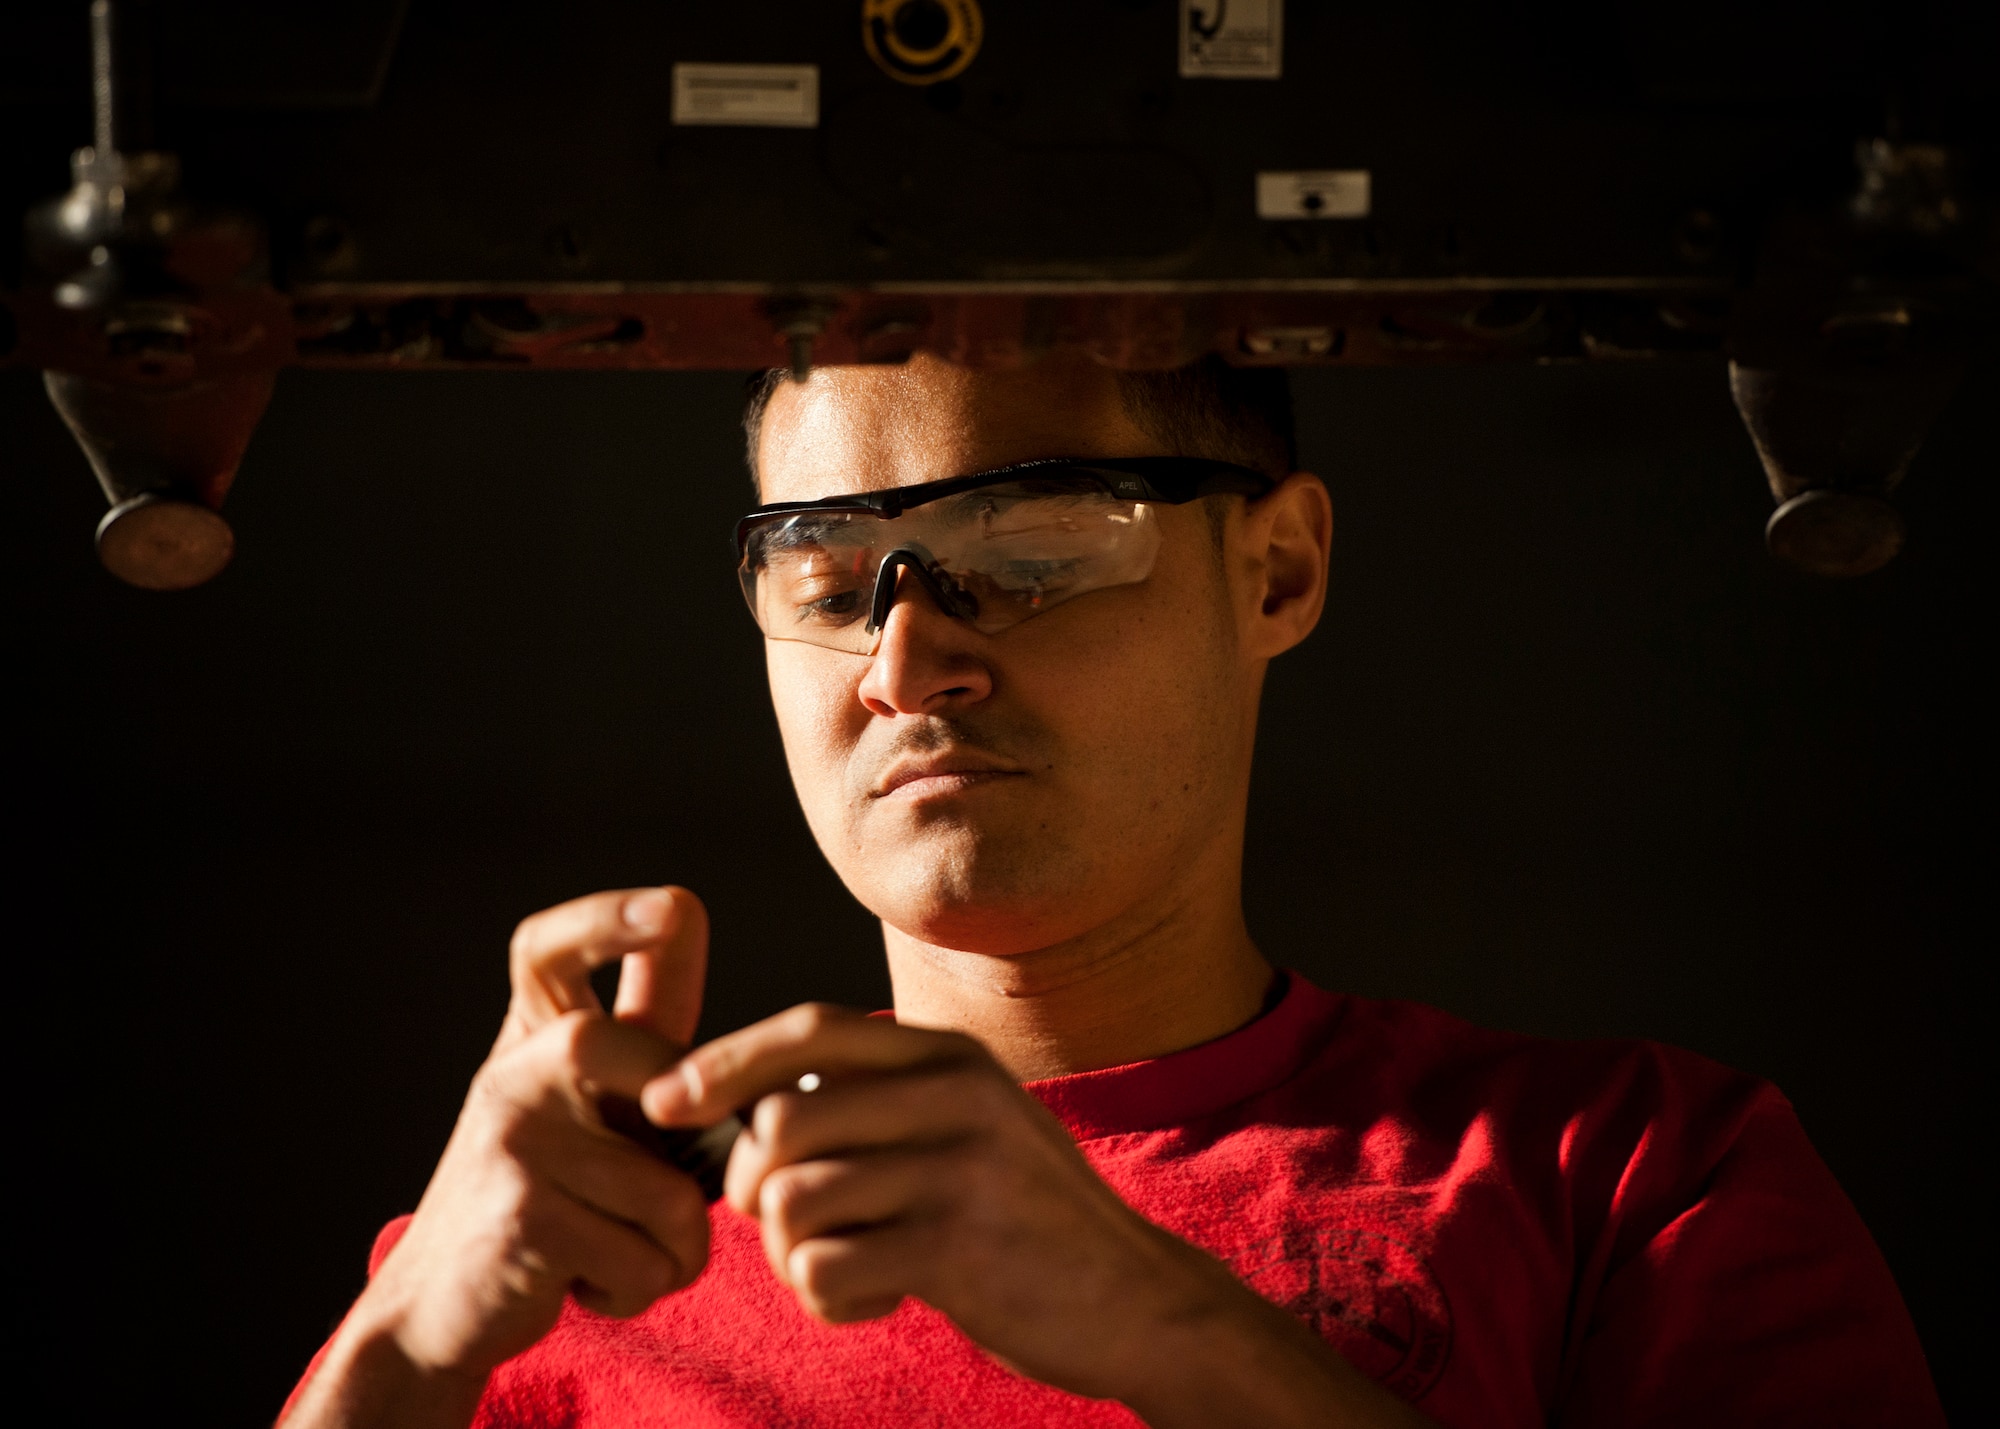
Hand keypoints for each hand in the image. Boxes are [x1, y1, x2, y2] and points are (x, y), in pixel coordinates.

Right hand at [285, 887, 715, 1425]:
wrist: (438, 1307)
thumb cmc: (547, 1200)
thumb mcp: (586, 1112)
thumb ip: (648, 1053)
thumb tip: (734, 992)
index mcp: (537, 1036)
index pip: (554, 949)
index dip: (611, 917)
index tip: (673, 905)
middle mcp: (520, 1070)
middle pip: (660, 1070)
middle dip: (698, 1147)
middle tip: (660, 1194)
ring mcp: (518, 1138)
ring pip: (675, 1196)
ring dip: (669, 1248)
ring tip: (612, 1247)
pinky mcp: (526, 1217)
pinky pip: (649, 1257)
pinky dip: (642, 1287)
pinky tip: (590, 1283)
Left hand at [639, 1007, 1432, 1426]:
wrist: (1135, 1301)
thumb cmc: (1024, 1220)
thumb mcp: (965, 1127)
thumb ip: (878, 1102)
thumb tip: (747, 1105)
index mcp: (948, 1055)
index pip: (808, 1031)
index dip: (722, 1062)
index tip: (662, 1102)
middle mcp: (954, 1091)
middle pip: (778, 1123)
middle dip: (752, 1189)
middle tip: (792, 1232)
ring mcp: (958, 1164)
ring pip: (790, 1201)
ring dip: (792, 1256)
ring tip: (849, 1269)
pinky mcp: (956, 1243)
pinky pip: (824, 1269)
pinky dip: (829, 1300)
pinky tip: (880, 1300)